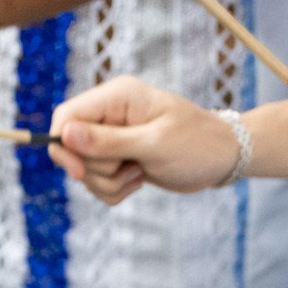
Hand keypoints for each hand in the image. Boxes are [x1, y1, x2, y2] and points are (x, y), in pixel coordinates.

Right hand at [47, 77, 240, 204]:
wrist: (223, 158)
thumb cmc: (196, 144)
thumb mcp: (153, 144)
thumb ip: (108, 141)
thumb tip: (66, 134)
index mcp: (116, 97)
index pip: (66, 116)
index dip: (63, 146)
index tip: (79, 172)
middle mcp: (110, 114)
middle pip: (72, 148)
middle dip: (97, 169)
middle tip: (132, 166)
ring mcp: (112, 136)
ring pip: (85, 170)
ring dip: (109, 183)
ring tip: (140, 172)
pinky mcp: (117, 157)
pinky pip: (98, 182)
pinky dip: (116, 190)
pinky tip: (140, 179)